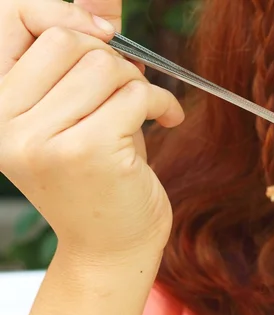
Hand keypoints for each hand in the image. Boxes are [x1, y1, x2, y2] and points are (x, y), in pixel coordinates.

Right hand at [0, 0, 184, 258]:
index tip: (103, 34)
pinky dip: (162, 103)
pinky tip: (166, 121)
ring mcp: (41, 138)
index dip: (63, 13)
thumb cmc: (97, 172)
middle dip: (112, 60)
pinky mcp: (85, 150)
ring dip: (136, 85)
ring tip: (138, 114)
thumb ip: (83, 49)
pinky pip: (136, 93)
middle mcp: (2, 119)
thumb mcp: (79, 106)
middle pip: (71, 39)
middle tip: (123, 94)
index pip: (13, 15)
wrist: (110, 243)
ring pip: (106, 65)